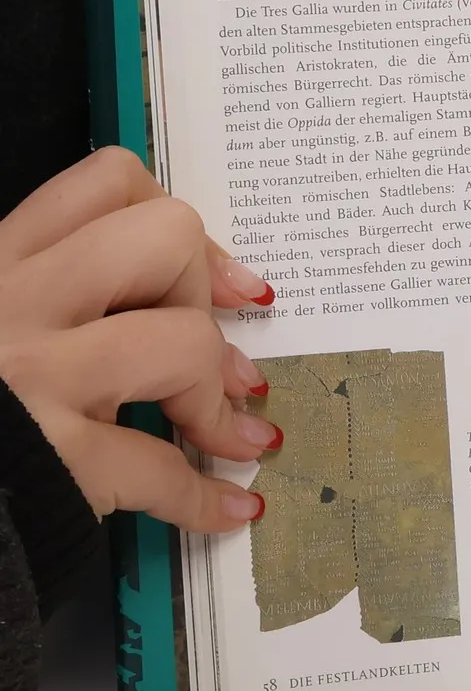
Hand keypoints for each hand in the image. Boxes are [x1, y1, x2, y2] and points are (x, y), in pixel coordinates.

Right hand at [0, 148, 281, 532]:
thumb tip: (181, 297)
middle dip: (203, 291)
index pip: (108, 183)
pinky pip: (162, 467)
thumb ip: (53, 292)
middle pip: (167, 238)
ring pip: (183, 340)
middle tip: (206, 343)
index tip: (202, 271)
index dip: (174, 221)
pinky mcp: (53, 458)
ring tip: (222, 432)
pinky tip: (229, 507)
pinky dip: (206, 497)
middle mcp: (15, 302)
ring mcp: (34, 378)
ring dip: (215, 393)